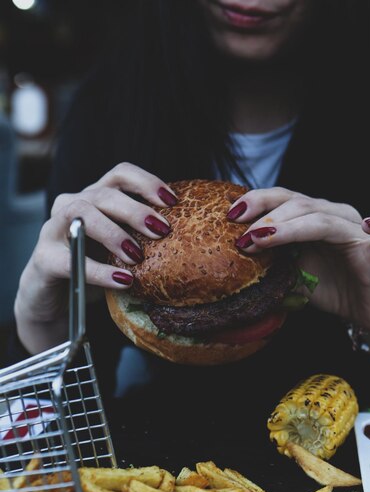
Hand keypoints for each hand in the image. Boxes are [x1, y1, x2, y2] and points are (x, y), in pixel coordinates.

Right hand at [14, 163, 176, 352]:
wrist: (54, 300)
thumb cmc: (94, 269)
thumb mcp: (121, 250)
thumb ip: (141, 238)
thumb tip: (187, 237)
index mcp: (94, 198)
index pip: (120, 175)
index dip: (146, 182)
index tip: (172, 201)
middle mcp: (72, 205)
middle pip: (103, 194)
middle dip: (135, 210)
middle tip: (162, 231)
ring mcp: (53, 230)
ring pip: (81, 215)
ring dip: (114, 233)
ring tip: (137, 256)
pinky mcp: (43, 258)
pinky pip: (71, 259)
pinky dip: (99, 271)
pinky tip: (122, 281)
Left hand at [228, 187, 369, 340]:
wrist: (364, 310)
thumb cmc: (329, 287)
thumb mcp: (291, 274)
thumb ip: (272, 261)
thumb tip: (233, 257)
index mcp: (313, 217)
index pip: (283, 199)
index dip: (256, 202)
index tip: (228, 215)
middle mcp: (335, 216)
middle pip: (299, 204)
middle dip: (266, 217)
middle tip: (241, 236)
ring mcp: (357, 231)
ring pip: (324, 220)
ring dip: (290, 227)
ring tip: (263, 237)